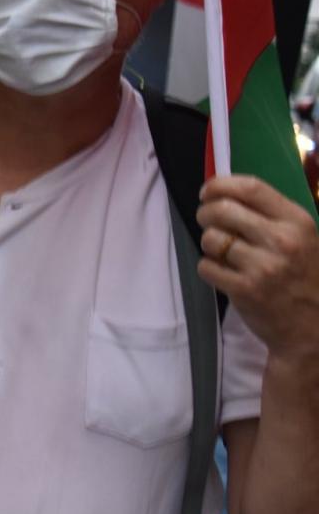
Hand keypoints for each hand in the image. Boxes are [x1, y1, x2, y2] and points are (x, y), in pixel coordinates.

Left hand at [197, 174, 318, 363]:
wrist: (312, 328)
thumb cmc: (303, 277)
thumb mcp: (301, 238)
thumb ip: (268, 215)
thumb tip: (220, 193)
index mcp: (297, 221)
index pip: (251, 188)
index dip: (220, 185)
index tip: (207, 191)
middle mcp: (282, 241)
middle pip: (222, 209)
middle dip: (206, 213)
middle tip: (208, 222)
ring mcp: (263, 267)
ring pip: (210, 238)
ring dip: (209, 244)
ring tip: (224, 253)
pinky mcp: (245, 290)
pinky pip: (206, 266)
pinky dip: (209, 268)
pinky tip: (225, 273)